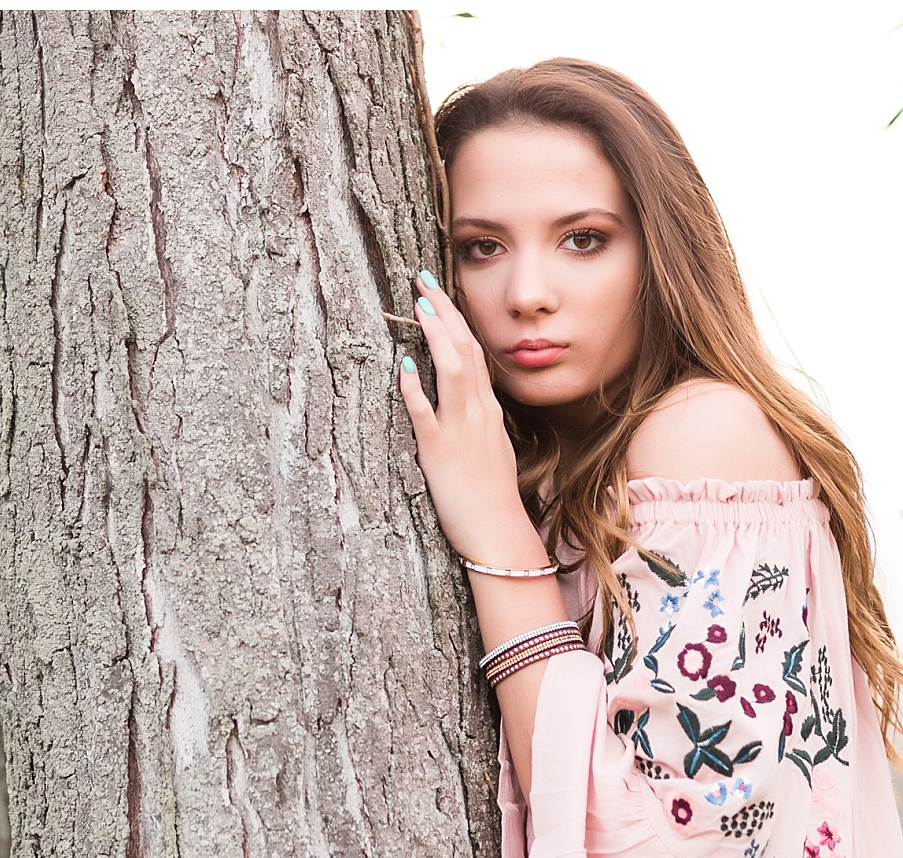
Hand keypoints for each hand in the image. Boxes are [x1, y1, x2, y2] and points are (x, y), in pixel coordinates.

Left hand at [398, 275, 541, 561]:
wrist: (499, 532)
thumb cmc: (491, 497)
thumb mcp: (492, 449)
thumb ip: (478, 421)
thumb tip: (466, 400)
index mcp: (488, 411)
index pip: (475, 354)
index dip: (457, 320)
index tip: (440, 294)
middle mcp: (478, 413)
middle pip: (465, 351)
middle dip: (445, 313)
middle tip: (424, 281)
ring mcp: (461, 430)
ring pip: (452, 371)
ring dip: (435, 335)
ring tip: (419, 305)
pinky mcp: (441, 453)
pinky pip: (426, 415)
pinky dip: (415, 389)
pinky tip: (403, 366)